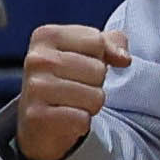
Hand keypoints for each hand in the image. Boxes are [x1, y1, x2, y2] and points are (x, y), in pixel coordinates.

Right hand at [16, 22, 127, 159]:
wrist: (35, 122)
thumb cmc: (64, 81)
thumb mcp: (85, 52)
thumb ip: (109, 43)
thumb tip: (124, 58)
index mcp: (46, 36)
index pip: (97, 42)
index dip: (98, 58)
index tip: (79, 66)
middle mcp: (37, 59)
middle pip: (98, 70)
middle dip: (94, 84)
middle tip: (75, 89)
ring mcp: (35, 88)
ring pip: (95, 97)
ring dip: (89, 106)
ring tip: (70, 105)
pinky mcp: (38, 117)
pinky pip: (82, 119)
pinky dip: (79, 124)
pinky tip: (64, 120)